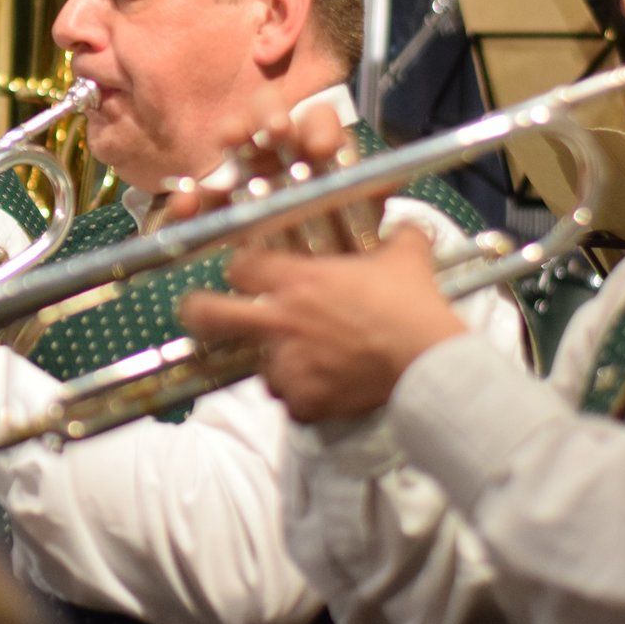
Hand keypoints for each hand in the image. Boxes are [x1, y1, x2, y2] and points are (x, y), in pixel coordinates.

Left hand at [180, 224, 464, 421]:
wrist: (428, 362)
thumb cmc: (413, 305)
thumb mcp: (405, 257)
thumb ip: (397, 233)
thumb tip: (406, 221)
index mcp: (296, 280)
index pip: (239, 266)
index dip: (241, 268)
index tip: (247, 273)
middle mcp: (280, 321)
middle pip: (208, 315)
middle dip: (196, 312)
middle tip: (197, 313)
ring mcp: (287, 364)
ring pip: (258, 366)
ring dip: (274, 364)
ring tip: (302, 362)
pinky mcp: (303, 401)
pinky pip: (291, 402)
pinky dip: (303, 399)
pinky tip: (325, 390)